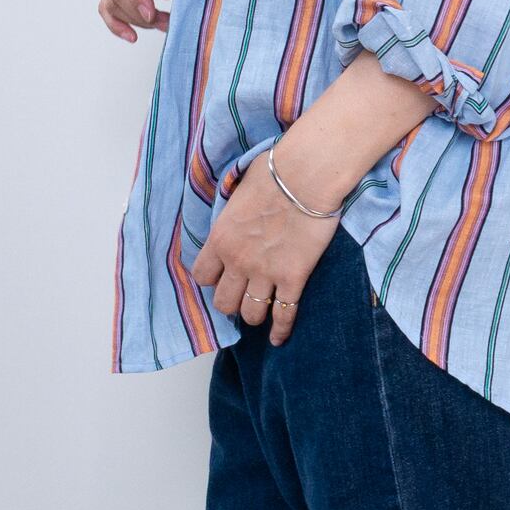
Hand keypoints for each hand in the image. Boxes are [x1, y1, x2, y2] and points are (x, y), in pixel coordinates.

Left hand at [191, 51, 439, 345]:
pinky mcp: (293, 278)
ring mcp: (265, 273)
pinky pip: (283, 315)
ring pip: (250, 314)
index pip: (202, 276)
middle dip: (232, 301)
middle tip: (243, 294)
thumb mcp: (239, 188)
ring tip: (262, 310)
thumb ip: (234, 211)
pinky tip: (279, 338)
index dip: (212, 280)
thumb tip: (238, 208)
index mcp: (220, 238)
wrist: (306, 174)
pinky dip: (281, 330)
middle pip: (223, 303)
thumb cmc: (275, 171)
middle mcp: (237, 261)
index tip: (222, 277)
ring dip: (254, 314)